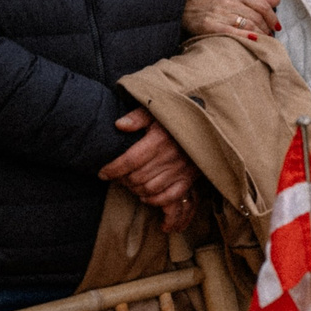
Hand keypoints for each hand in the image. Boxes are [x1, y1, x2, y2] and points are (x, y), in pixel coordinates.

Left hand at [103, 107, 200, 229]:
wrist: (208, 122)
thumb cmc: (178, 115)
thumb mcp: (157, 110)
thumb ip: (137, 116)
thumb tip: (119, 125)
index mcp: (159, 139)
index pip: (129, 160)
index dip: (112, 169)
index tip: (102, 173)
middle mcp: (170, 156)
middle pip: (137, 177)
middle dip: (122, 179)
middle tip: (115, 177)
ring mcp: (181, 169)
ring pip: (150, 189)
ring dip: (135, 189)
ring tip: (128, 184)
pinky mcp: (189, 178)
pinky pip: (169, 196)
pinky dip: (155, 200)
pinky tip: (145, 195)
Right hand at [185, 0, 283, 41]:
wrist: (183, 8)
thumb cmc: (211, 3)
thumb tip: (277, 0)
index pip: (261, 5)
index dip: (272, 17)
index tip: (277, 27)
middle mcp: (228, 1)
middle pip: (256, 16)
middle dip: (266, 29)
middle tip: (270, 37)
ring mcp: (219, 13)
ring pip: (247, 25)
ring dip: (259, 35)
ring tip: (263, 41)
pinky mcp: (210, 25)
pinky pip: (232, 32)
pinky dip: (245, 37)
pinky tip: (253, 41)